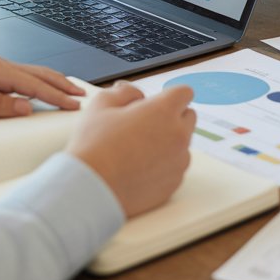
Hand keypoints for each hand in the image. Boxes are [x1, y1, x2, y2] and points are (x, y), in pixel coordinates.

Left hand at [0, 56, 84, 122]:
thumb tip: (25, 107)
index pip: (32, 84)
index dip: (56, 96)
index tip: (75, 105)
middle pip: (36, 74)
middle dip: (61, 85)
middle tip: (83, 97)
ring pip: (30, 74)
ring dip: (51, 82)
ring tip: (70, 91)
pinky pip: (18, 77)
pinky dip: (36, 82)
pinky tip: (41, 89)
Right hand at [66, 82, 195, 217]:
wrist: (91, 188)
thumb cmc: (94, 145)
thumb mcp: (102, 104)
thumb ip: (126, 91)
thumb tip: (137, 95)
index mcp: (163, 111)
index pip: (184, 93)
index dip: (170, 95)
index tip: (158, 102)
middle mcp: (178, 135)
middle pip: (188, 117)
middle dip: (172, 116)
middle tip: (145, 124)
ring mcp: (178, 161)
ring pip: (183, 143)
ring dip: (169, 141)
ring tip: (138, 148)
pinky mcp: (174, 183)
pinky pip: (176, 166)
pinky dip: (164, 164)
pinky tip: (140, 167)